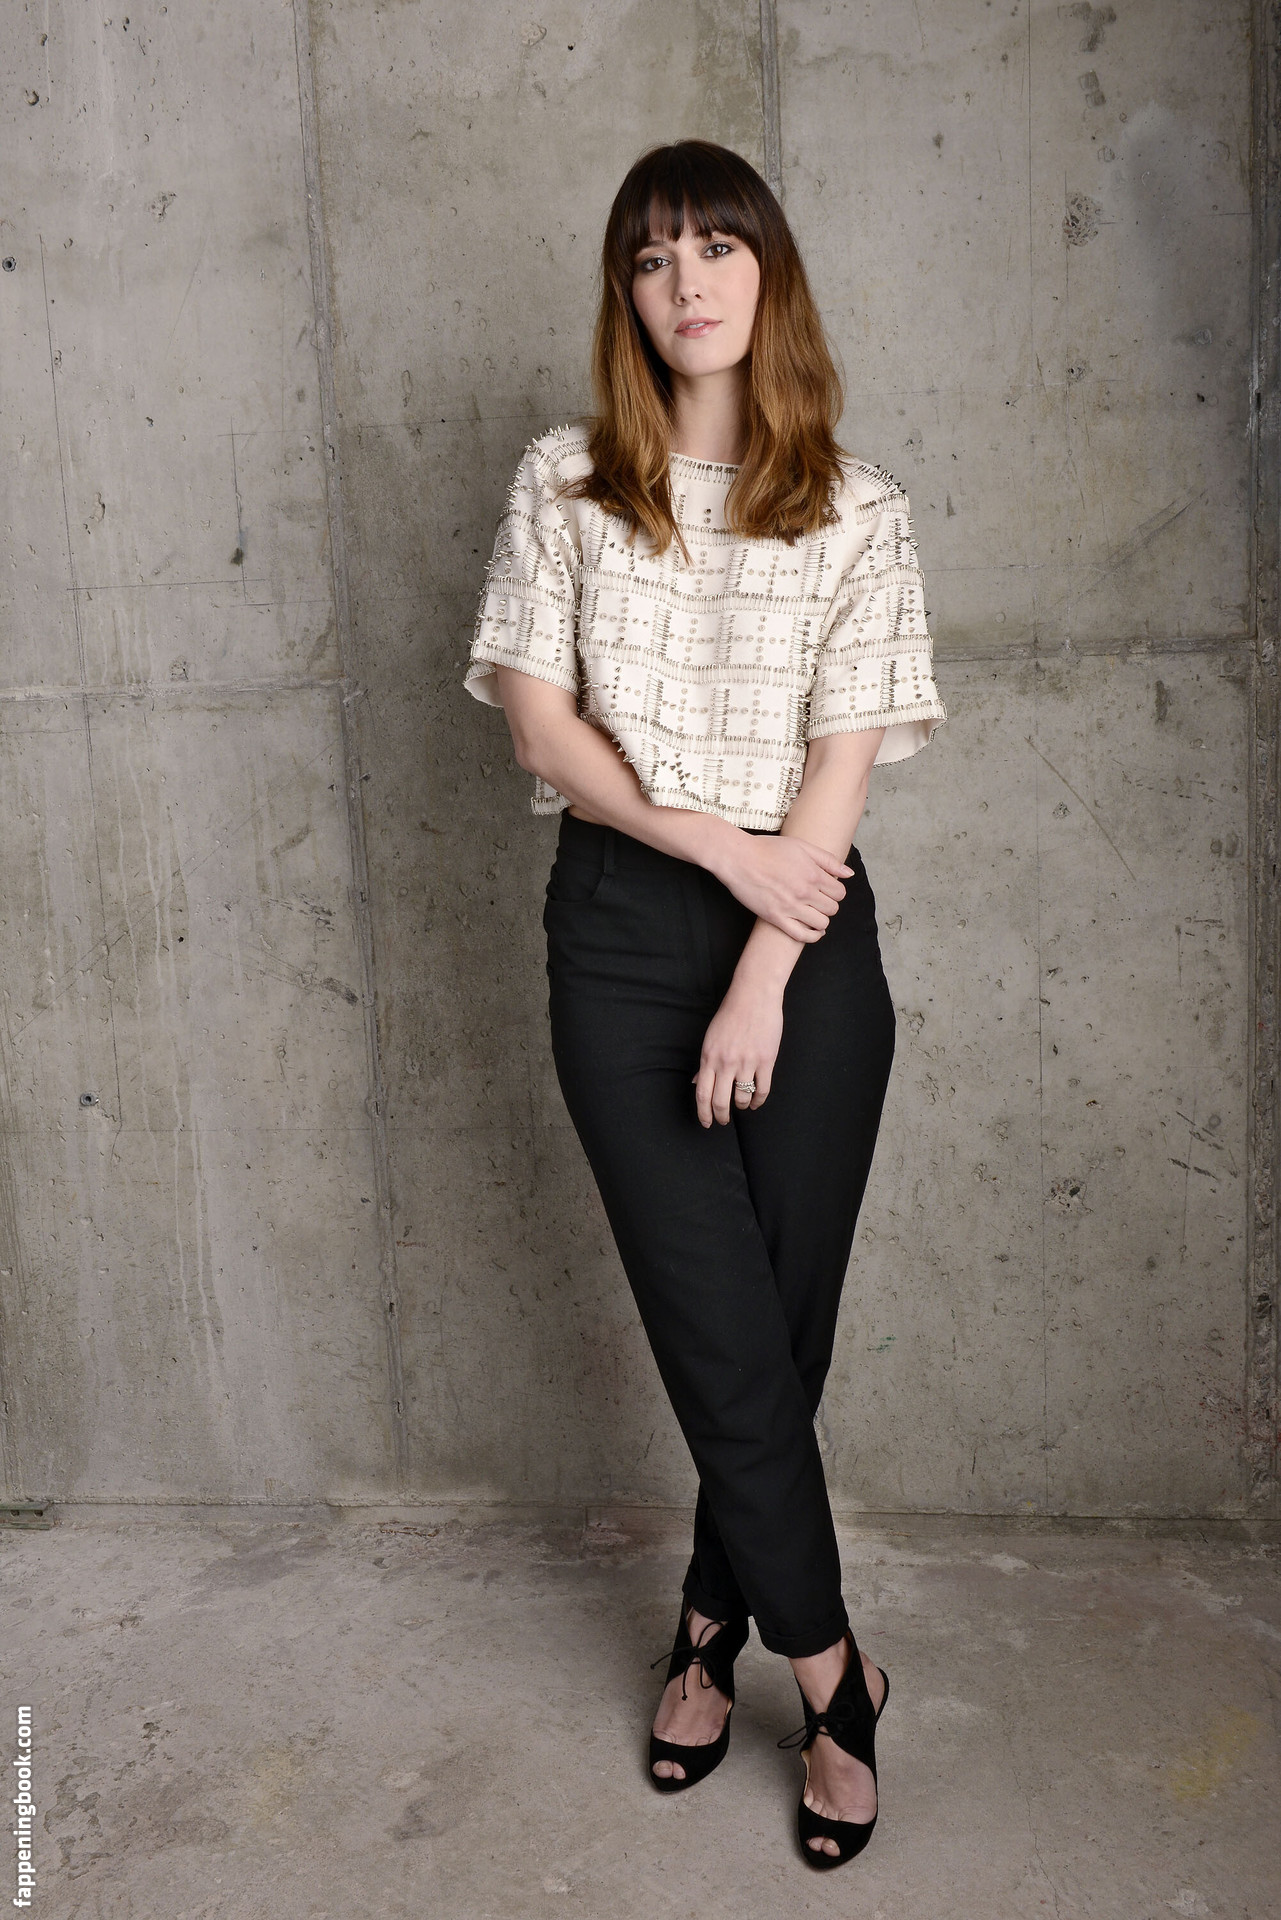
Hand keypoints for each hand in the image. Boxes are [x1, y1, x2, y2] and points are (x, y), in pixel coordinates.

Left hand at [693, 976, 785, 1125]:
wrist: (754, 996)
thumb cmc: (731, 1015)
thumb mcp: (711, 1039)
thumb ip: (705, 1064)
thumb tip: (696, 1083)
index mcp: (709, 1057)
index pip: (702, 1094)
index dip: (703, 1113)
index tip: (706, 1122)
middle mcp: (726, 1063)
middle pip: (720, 1101)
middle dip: (721, 1116)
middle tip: (723, 1121)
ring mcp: (746, 1062)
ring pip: (742, 1098)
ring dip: (741, 1106)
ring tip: (742, 1106)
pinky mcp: (765, 1060)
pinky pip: (762, 1090)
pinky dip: (758, 1101)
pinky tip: (755, 1103)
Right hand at [712, 833, 851, 941]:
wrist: (739, 859)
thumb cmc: (768, 849)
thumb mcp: (801, 846)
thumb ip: (828, 860)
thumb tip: (849, 873)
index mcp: (813, 874)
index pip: (840, 893)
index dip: (836, 892)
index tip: (827, 890)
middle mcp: (805, 892)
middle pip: (832, 909)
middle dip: (828, 905)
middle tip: (818, 901)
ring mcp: (790, 907)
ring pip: (821, 923)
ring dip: (821, 920)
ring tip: (814, 913)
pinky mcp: (776, 918)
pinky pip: (801, 935)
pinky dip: (811, 936)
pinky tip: (813, 931)